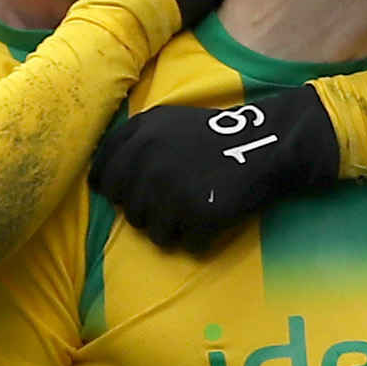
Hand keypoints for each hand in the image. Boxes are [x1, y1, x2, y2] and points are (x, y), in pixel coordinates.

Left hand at [92, 88, 341, 251]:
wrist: (268, 144)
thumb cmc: (214, 136)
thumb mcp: (167, 122)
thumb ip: (132, 144)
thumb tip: (98, 182)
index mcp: (141, 134)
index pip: (103, 176)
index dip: (116, 190)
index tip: (133, 194)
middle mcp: (150, 159)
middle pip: (129, 209)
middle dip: (150, 211)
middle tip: (178, 200)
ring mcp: (173, 188)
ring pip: (154, 233)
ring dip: (174, 228)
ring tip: (197, 209)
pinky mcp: (198, 213)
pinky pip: (185, 243)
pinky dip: (200, 237)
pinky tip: (214, 218)